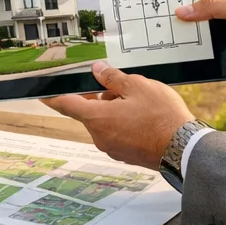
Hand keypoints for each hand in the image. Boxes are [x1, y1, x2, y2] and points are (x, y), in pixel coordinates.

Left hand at [42, 61, 194, 169]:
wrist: (184, 149)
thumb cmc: (162, 117)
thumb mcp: (137, 86)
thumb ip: (112, 78)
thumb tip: (98, 71)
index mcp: (97, 118)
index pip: (65, 104)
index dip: (51, 96)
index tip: (41, 92)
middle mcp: (100, 136)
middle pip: (90, 111)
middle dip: (101, 97)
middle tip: (121, 86)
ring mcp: (112, 148)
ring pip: (105, 121)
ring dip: (115, 109)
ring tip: (140, 101)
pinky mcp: (125, 154)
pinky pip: (117, 132)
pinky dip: (124, 122)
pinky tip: (144, 116)